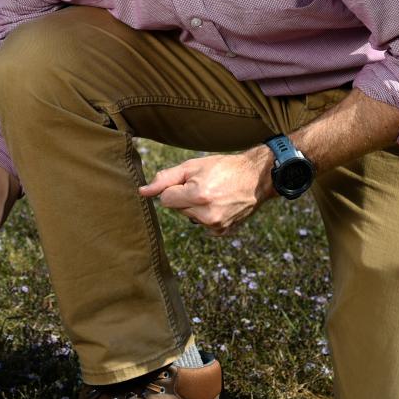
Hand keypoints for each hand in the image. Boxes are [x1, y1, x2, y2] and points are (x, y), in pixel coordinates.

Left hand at [138, 147, 274, 235]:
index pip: (165, 199)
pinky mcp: (223, 232)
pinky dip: (207, 216)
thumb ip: (165, 179)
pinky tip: (220, 205)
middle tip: (205, 185)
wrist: (256, 178)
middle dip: (185, 197)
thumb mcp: (192, 166)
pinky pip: (203, 225)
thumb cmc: (223, 168)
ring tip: (214, 194)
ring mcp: (217, 226)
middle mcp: (207, 215)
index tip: (190, 181)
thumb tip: (142, 192)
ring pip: (189, 217)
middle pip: (177, 209)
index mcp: (198, 196)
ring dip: (195, 207)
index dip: (174, 188)